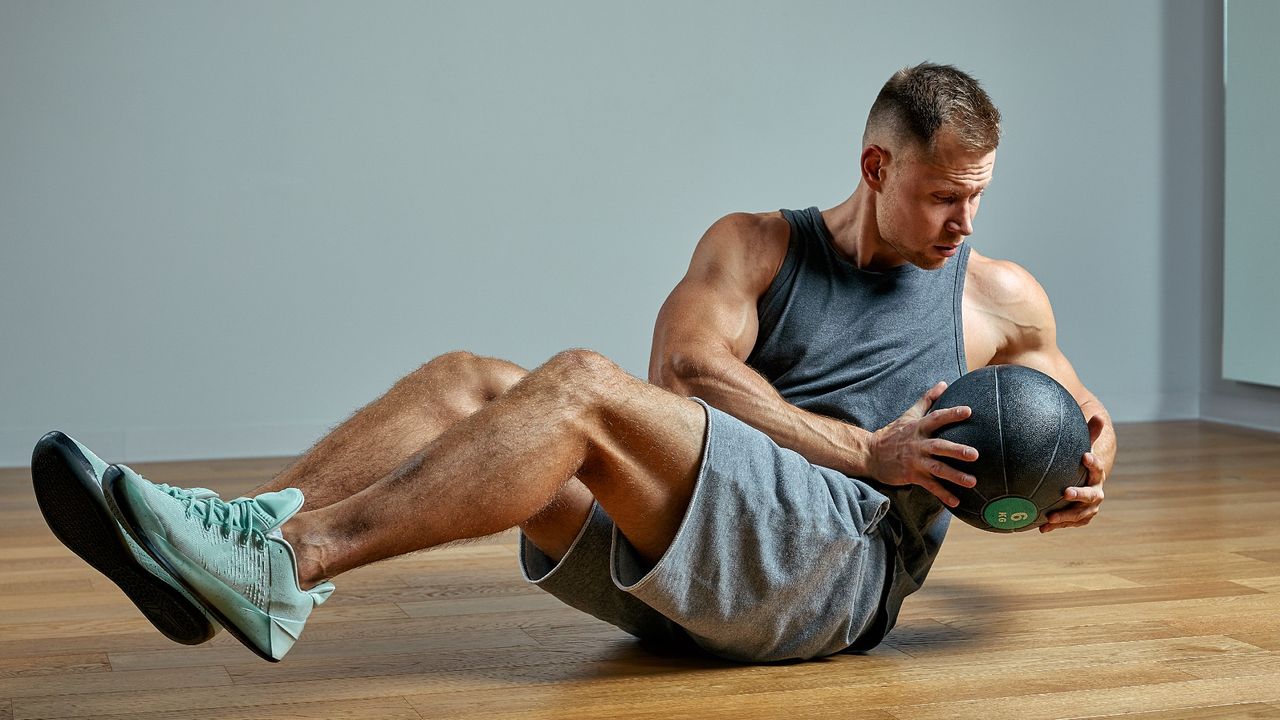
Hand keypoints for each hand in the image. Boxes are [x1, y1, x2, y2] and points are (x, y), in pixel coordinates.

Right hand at [868, 381, 979, 506]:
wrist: (871, 454)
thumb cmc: (893, 434)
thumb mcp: (909, 415)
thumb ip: (927, 400)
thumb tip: (944, 383)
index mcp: (918, 428)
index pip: (936, 418)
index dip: (952, 414)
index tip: (969, 411)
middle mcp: (917, 444)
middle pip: (939, 446)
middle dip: (956, 450)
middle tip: (975, 454)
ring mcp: (915, 461)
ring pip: (937, 469)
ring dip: (955, 475)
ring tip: (972, 482)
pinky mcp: (911, 475)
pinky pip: (930, 486)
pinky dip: (943, 494)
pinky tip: (956, 501)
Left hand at [1041, 415, 1108, 532]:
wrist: (1085, 482)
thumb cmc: (1080, 462)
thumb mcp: (1083, 447)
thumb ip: (1089, 434)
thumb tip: (1099, 414)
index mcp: (1096, 474)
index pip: (1097, 468)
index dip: (1093, 463)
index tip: (1085, 456)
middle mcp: (1096, 492)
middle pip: (1091, 495)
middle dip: (1079, 494)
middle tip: (1065, 492)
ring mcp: (1089, 508)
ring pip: (1080, 515)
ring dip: (1066, 517)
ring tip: (1049, 517)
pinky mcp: (1079, 518)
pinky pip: (1069, 524)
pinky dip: (1056, 526)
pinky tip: (1041, 527)